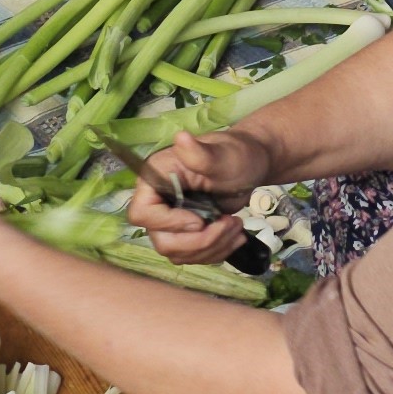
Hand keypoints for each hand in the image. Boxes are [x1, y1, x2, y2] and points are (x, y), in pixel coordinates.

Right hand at [123, 130, 274, 265]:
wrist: (250, 167)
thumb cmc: (236, 155)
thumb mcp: (222, 155)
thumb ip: (200, 154)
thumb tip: (181, 137)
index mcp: (155, 177)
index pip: (143, 213)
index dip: (170, 223)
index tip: (200, 220)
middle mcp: (157, 201)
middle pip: (162, 241)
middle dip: (200, 241)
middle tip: (230, 224)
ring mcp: (170, 221)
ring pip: (179, 253)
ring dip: (212, 247)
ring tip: (237, 226)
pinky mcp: (185, 234)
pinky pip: (192, 256)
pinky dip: (216, 252)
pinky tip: (236, 237)